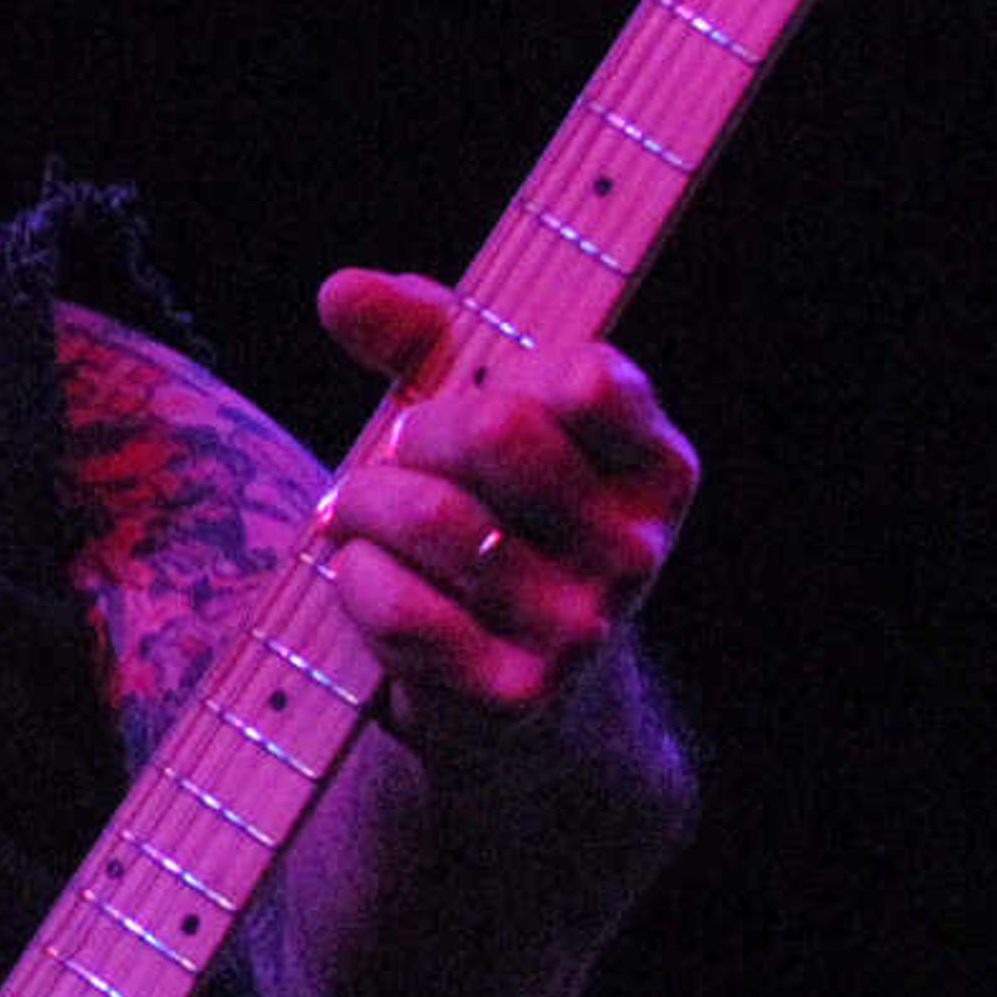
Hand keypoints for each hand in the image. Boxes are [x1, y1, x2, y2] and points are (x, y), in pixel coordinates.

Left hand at [313, 270, 699, 756]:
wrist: (518, 707)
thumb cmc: (492, 529)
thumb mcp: (477, 421)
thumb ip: (417, 338)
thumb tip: (340, 289)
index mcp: (656, 468)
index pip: (583, 379)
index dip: (496, 376)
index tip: (471, 402)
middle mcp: (637, 550)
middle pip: (495, 431)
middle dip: (413, 435)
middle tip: (391, 458)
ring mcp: (582, 630)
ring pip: (436, 517)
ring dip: (361, 504)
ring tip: (353, 514)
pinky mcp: (515, 694)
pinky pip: (401, 606)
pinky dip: (353, 578)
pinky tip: (359, 574)